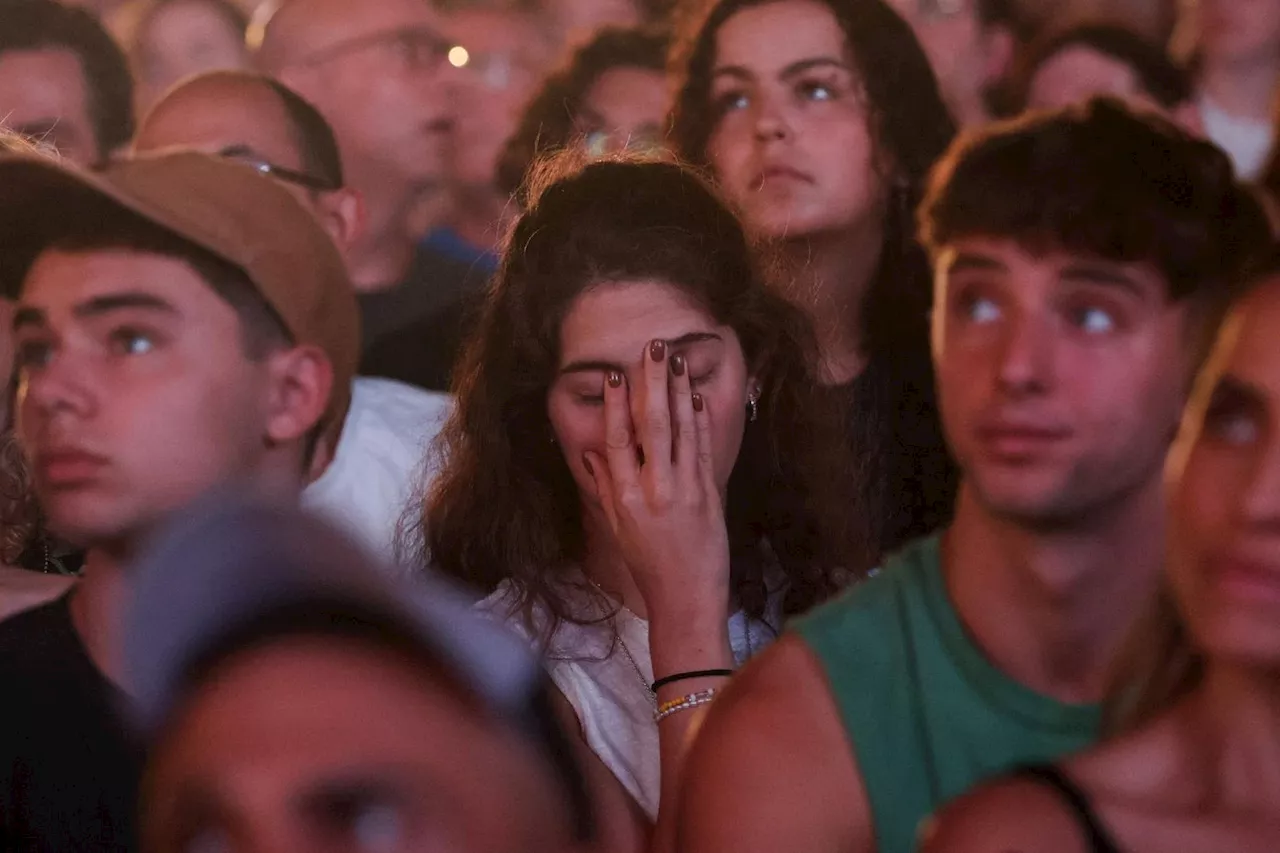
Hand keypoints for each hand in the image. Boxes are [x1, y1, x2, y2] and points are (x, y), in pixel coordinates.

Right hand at [584, 339, 731, 626]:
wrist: (685, 597)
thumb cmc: (648, 564)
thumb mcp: (617, 526)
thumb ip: (606, 486)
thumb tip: (592, 452)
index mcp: (624, 497)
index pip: (617, 439)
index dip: (616, 404)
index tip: (617, 374)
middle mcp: (652, 489)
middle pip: (651, 424)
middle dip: (652, 382)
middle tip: (654, 348)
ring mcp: (683, 490)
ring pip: (681, 429)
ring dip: (679, 391)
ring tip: (677, 359)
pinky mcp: (709, 494)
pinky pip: (703, 448)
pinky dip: (701, 420)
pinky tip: (696, 396)